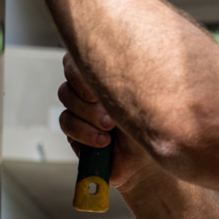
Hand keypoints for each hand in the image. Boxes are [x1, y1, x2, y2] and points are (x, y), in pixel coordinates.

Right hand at [58, 53, 156, 192]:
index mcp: (106, 75)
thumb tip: (112, 66)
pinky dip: (84, 132)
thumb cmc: (151, 124)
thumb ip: (127, 80)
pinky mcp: (73, 130)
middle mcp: (90, 89)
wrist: (145, 160)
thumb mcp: (144, 98)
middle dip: (88, 96)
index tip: (99, 85)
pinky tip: (103, 141)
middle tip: (110, 112)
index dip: (82, 70)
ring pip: (66, 98)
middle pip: (72, 76)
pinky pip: (66, 122)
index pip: (81, 58)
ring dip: (88, 114)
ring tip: (110, 128)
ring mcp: (79, 109)